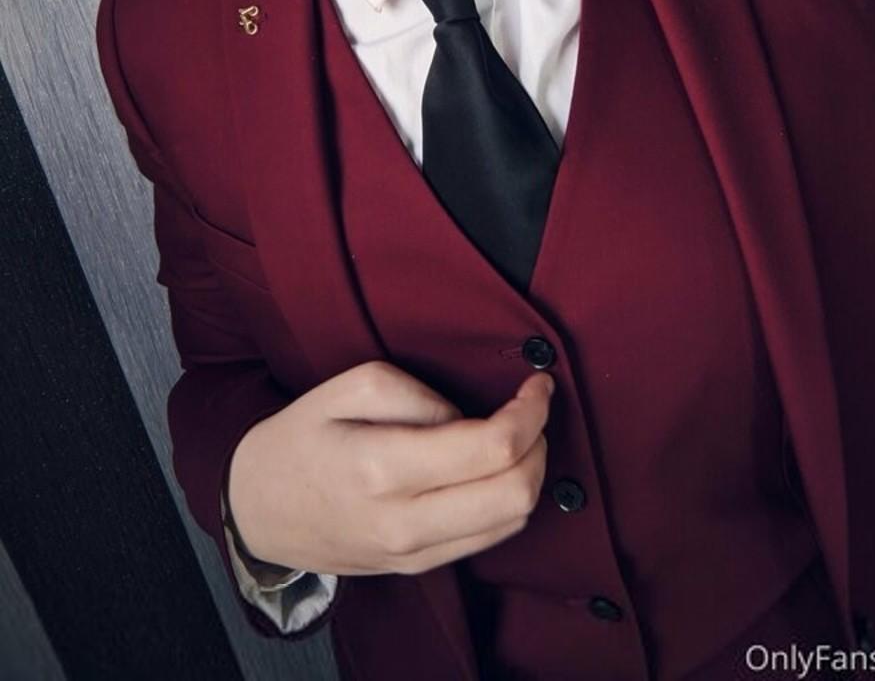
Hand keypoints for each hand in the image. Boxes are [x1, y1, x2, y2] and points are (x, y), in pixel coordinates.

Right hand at [225, 360, 553, 576]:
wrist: (260, 509)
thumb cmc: (302, 438)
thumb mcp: (349, 385)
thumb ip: (417, 394)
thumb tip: (466, 418)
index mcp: (383, 467)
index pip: (492, 448)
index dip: (530, 412)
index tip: (537, 383)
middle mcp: (403, 521)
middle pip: (515, 494)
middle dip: (540, 443)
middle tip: (533, 409)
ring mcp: (412, 553)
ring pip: (511, 522)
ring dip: (530, 473)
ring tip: (516, 434)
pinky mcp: (417, 567)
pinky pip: (489, 539)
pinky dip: (508, 500)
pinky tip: (494, 469)